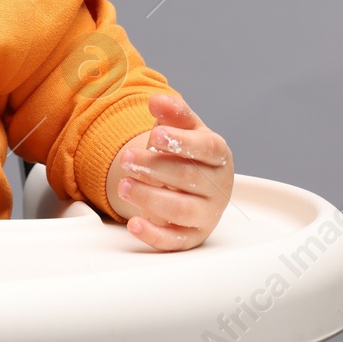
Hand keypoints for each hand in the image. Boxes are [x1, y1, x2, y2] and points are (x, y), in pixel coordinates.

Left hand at [106, 92, 233, 251]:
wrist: (189, 186)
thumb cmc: (185, 154)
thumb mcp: (180, 128)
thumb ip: (172, 113)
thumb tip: (157, 100)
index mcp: (218, 156)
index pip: (208, 149)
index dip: (183, 143)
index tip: (156, 136)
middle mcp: (217, 187)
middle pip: (189, 179)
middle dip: (155, 168)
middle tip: (126, 159)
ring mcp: (206, 214)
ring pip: (181, 210)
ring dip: (150, 198)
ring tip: (123, 185)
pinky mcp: (191, 237)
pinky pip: (174, 241)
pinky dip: (153, 235)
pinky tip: (133, 224)